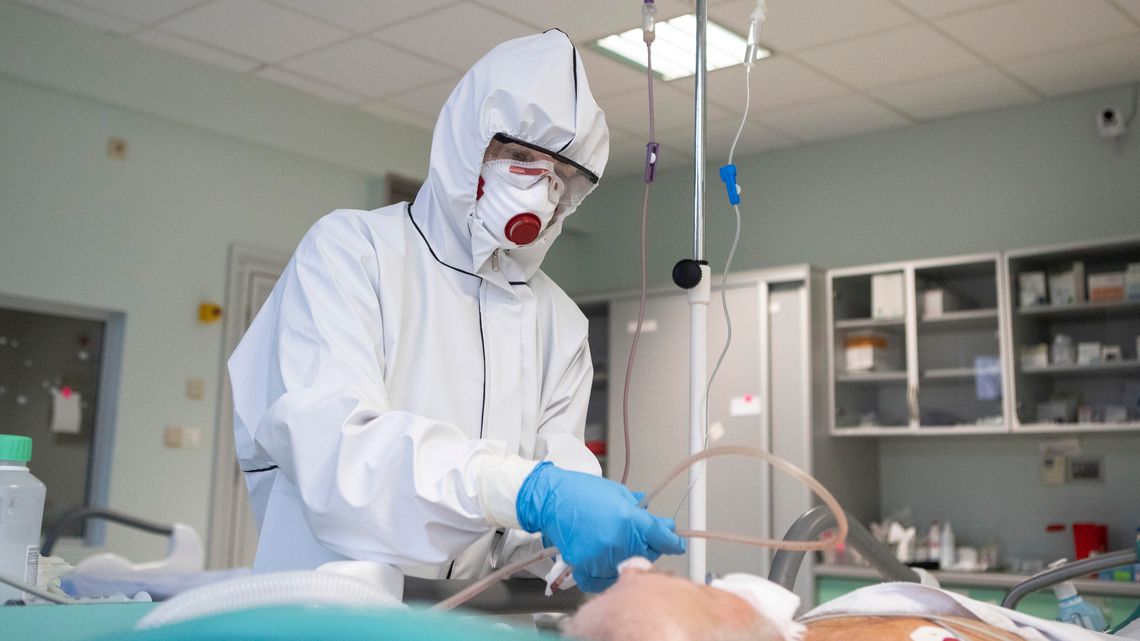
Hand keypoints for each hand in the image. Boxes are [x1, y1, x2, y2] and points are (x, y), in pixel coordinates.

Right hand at [515, 462, 685, 591]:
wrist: (550, 498)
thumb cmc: (582, 491)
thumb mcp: (618, 493)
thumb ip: (640, 511)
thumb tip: (661, 523)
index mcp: (630, 519)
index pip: (662, 538)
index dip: (672, 542)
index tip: (676, 544)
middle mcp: (618, 540)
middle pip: (647, 555)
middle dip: (647, 546)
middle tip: (636, 537)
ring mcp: (601, 556)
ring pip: (625, 569)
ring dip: (625, 560)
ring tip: (613, 545)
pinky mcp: (584, 566)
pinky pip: (601, 581)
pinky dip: (603, 576)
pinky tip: (603, 564)